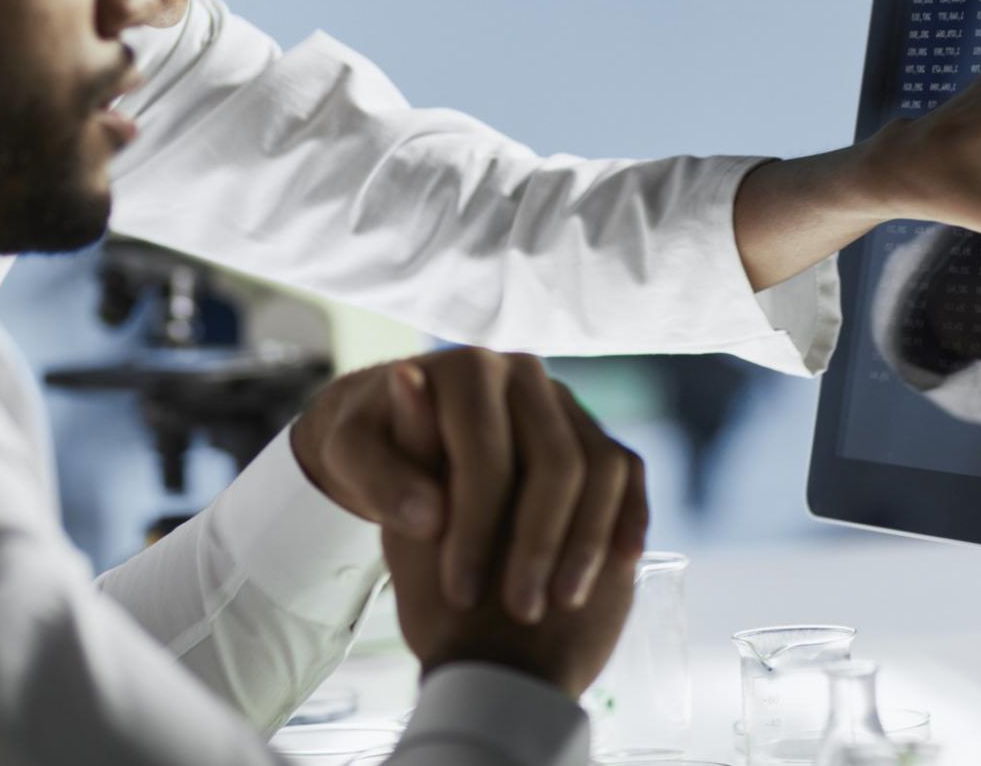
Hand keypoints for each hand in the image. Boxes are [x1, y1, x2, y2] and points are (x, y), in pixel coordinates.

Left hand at [291, 348, 645, 623]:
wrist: (398, 430)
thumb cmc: (371, 445)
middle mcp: (524, 372)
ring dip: (587, 540)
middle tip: (520, 609)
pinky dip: (629, 513)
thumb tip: (429, 516)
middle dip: (539, 542)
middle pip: (555, 460)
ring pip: (599, 466)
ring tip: (564, 602)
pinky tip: (620, 562)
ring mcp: (562, 399)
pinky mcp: (587, 427)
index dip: (476, 528)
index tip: (460, 593)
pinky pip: (625, 468)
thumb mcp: (351, 456)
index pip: (485, 453)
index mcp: (467, 370)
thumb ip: (379, 478)